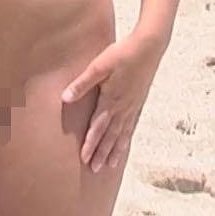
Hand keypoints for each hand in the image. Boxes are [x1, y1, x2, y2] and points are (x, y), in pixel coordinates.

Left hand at [62, 29, 169, 172]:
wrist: (149, 46)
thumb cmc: (122, 53)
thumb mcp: (99, 66)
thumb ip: (82, 83)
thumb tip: (65, 98)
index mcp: (112, 100)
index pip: (98, 128)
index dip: (91, 144)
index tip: (84, 159)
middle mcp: (123, 107)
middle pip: (111, 136)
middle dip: (102, 153)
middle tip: (95, 169)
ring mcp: (133, 106)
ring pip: (123, 133)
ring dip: (115, 150)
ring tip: (110, 164)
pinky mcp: (139, 101)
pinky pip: (132, 126)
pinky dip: (127, 138)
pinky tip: (125, 143)